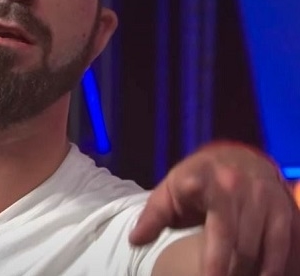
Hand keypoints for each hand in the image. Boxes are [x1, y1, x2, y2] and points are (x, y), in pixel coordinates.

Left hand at [129, 141, 298, 275]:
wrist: (235, 156)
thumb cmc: (195, 178)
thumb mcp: (168, 192)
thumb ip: (153, 217)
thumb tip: (135, 240)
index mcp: (206, 183)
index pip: (215, 226)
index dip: (215, 257)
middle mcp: (241, 189)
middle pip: (242, 246)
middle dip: (231, 273)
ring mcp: (267, 199)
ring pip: (267, 249)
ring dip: (255, 273)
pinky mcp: (285, 208)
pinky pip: (289, 244)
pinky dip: (280, 265)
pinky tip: (266, 275)